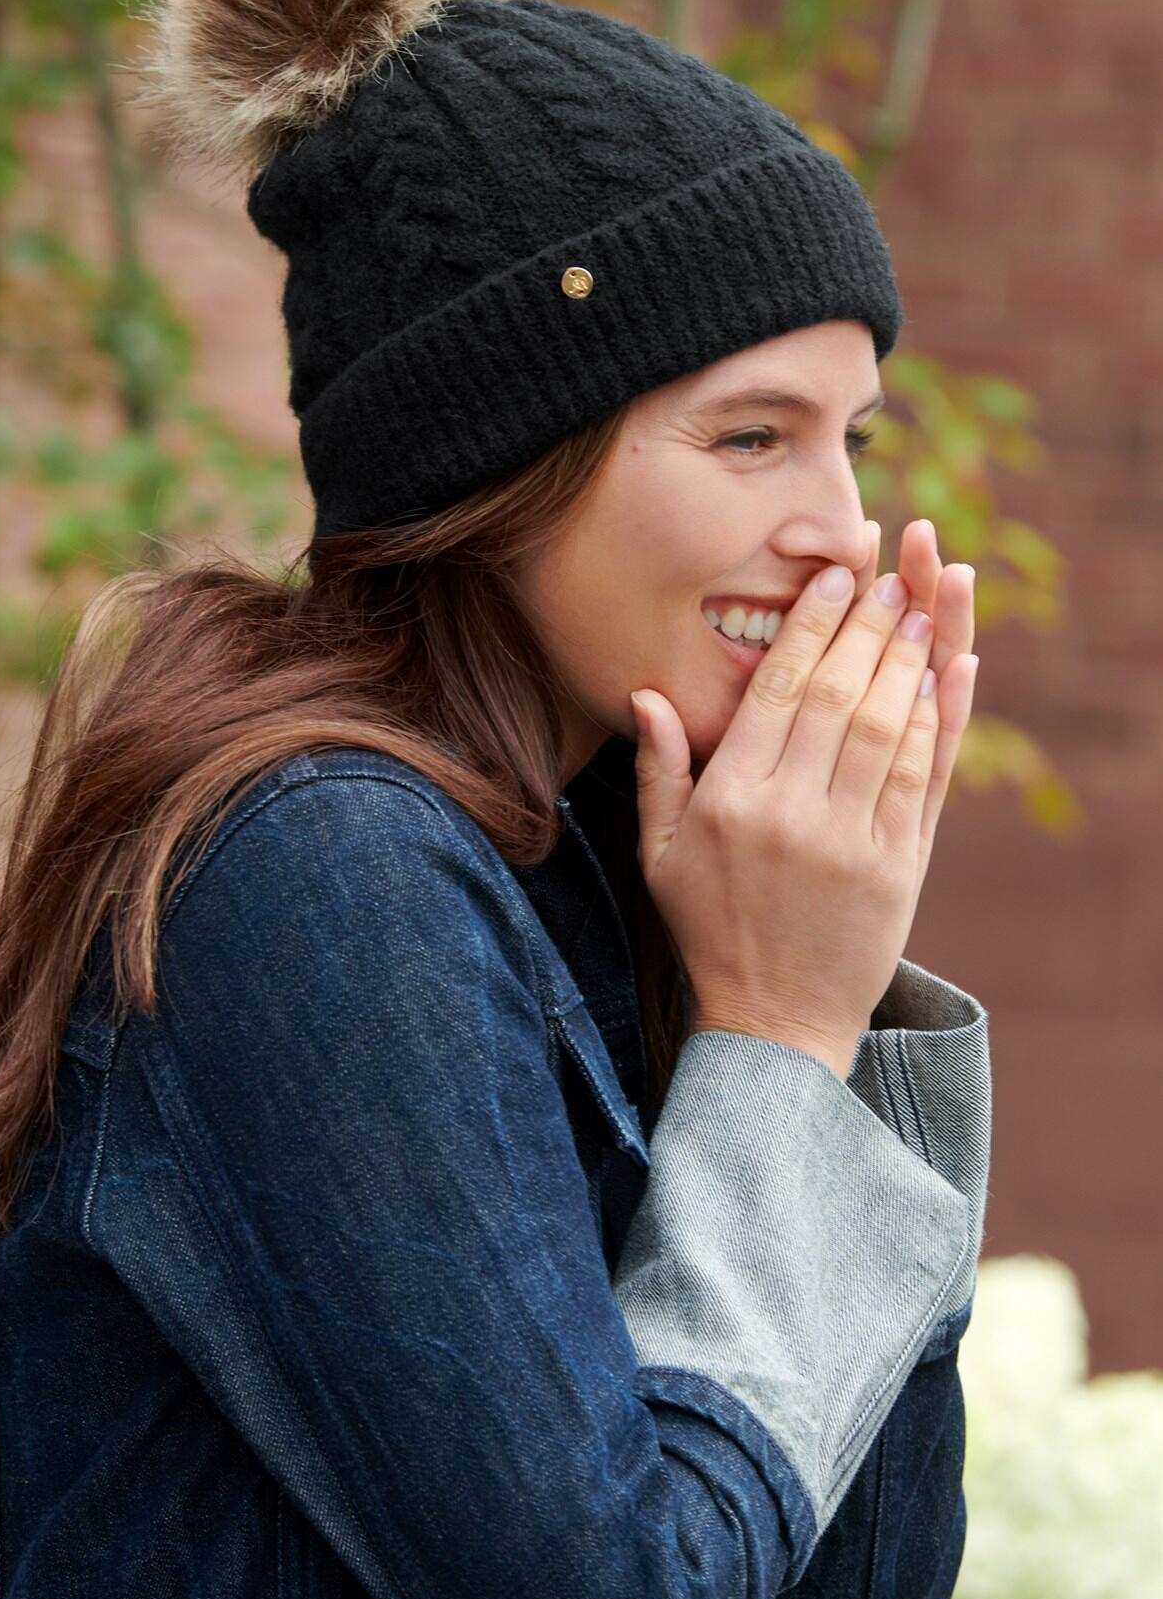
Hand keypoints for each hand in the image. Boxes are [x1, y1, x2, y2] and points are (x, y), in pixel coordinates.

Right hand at [631, 520, 979, 1070]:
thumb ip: (658, 772)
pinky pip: (923, 777)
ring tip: (922, 603)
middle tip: (890, 574)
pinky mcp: (898, 868)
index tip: (834, 580)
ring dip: (908, 658)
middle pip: (835, 695)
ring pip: (883, 726)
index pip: (774, 693)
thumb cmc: (710, 930)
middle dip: (867, 626)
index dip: (809, 629)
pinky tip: (951, 671)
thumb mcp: (660, 855)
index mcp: (730, 802)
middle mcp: (790, 815)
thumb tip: (647, 693)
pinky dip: (940, 718)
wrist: (775, 1024)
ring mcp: (849, 841)